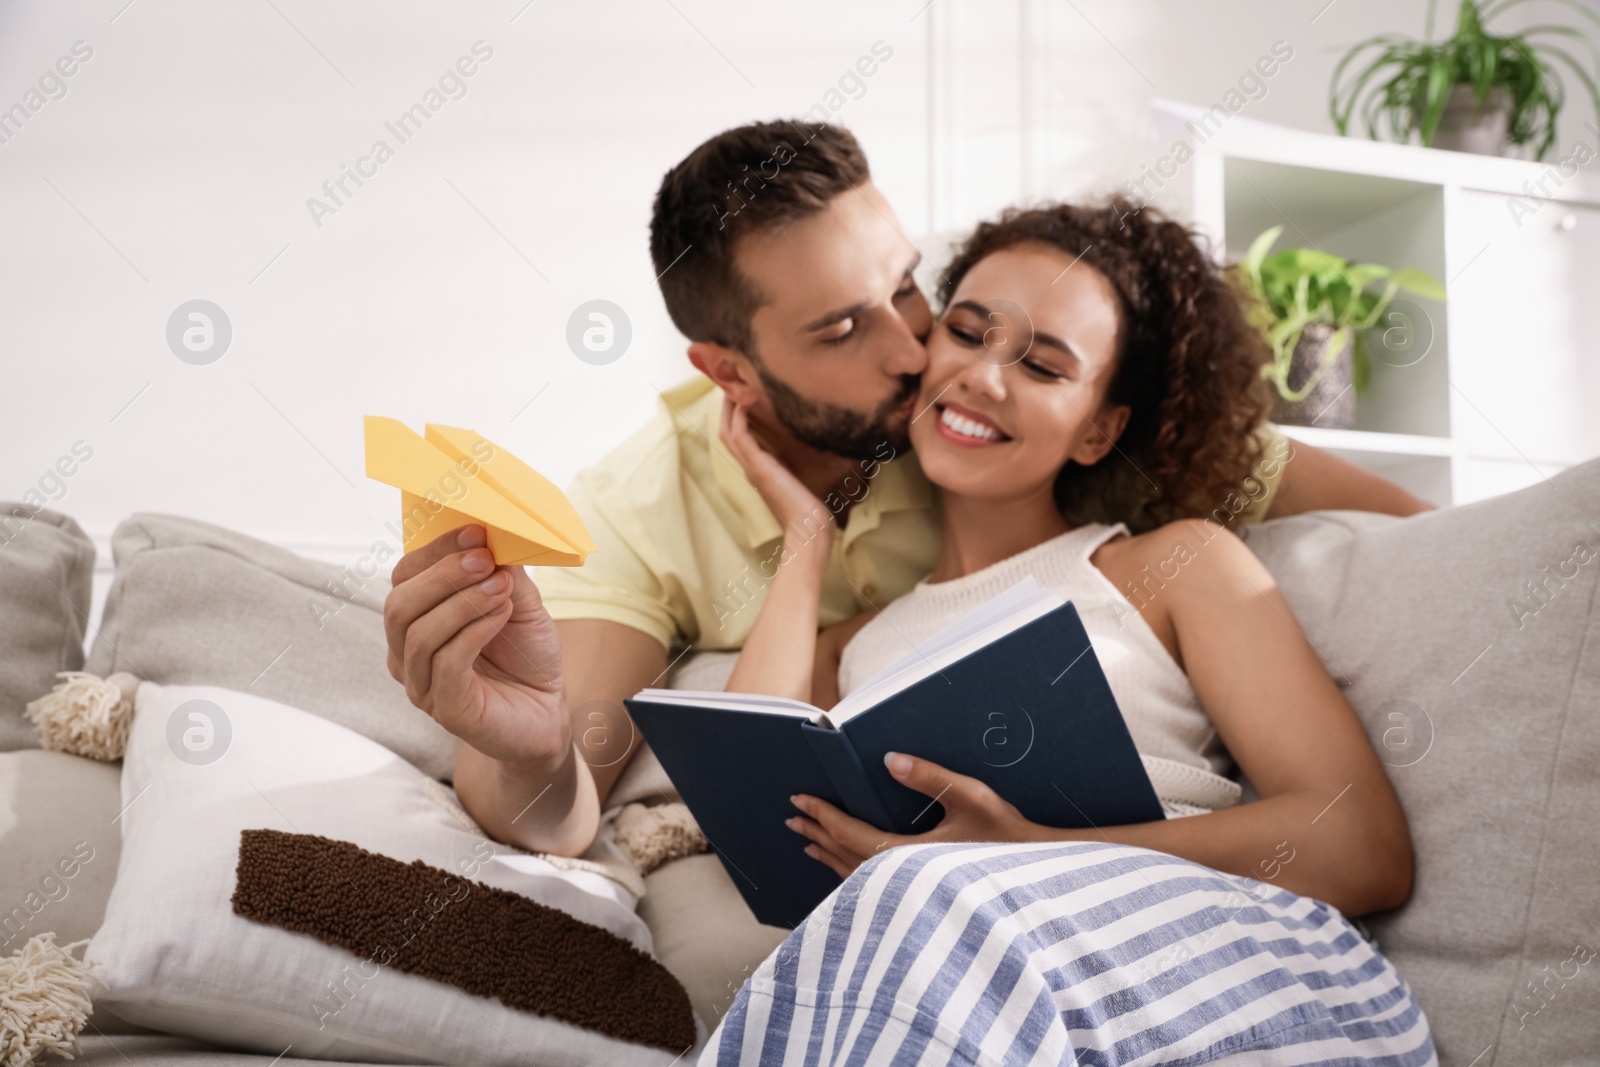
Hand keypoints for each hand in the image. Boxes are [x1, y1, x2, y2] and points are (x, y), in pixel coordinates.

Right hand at [383, 524, 570, 769]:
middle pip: (399, 605)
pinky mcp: (446, 709)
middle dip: (443, 576)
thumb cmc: (526, 655)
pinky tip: (502, 615)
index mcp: (418, 619)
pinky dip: (474, 632)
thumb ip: (501, 571)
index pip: (404, 576)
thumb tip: (492, 534)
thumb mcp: (519, 601)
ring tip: (502, 589)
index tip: (474, 532)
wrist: (548, 710)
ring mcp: (422, 684)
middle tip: (485, 560)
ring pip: (419, 635)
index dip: (434, 550)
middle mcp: (408, 653)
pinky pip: (446, 665)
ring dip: (463, 603)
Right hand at [718, 395, 834, 548]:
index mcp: (759, 470)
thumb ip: (797, 466)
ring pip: (728, 431)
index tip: (742, 396)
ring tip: (734, 384)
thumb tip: (809, 450)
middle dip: (727, 408)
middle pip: (727, 432)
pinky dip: (738, 416)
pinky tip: (743, 400)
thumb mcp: (802, 481)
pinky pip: (740, 435)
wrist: (809, 530)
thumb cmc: (810, 510)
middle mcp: (751, 467)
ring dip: (729, 407)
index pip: (739, 439)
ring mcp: (752, 467)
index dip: (736, 418)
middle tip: (731, 383)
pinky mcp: (759, 466)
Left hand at [787, 752, 1056, 877]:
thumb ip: (929, 777)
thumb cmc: (1008, 838)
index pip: (850, 835)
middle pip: (845, 858)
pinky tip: (848, 870)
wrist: (1039, 883)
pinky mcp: (920, 901)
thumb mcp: (971, 798)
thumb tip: (889, 759)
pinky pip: (872, 888)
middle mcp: (902, 880)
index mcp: (907, 856)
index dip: (822, 816)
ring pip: (856, 877)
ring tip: (810, 844)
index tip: (799, 801)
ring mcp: (910, 896)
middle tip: (793, 819)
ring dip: (830, 857)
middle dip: (817, 835)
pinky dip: (851, 874)